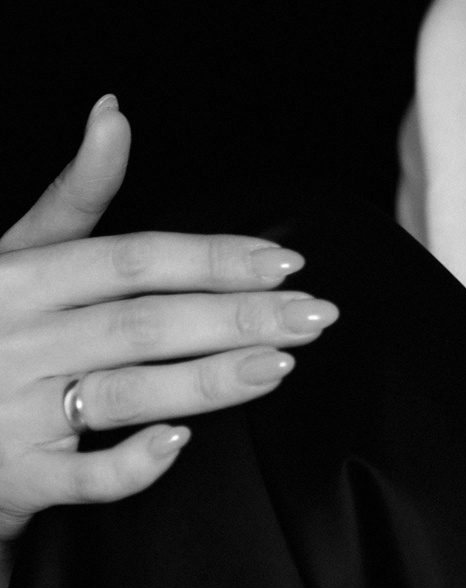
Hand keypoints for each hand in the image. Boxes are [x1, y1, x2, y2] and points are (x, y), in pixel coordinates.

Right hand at [0, 98, 338, 551]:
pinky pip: (83, 477)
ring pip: (126, 392)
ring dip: (208, 379)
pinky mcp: (19, 476)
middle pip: (144, 323)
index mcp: (22, 278)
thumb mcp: (17, 254)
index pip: (132, 261)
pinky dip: (132, 463)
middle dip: (237, 316)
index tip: (285, 261)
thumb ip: (75, 192)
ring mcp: (16, 410)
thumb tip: (114, 111)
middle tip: (314, 314)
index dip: (212, 259)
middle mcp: (20, 340)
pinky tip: (179, 442)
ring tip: (280, 363)